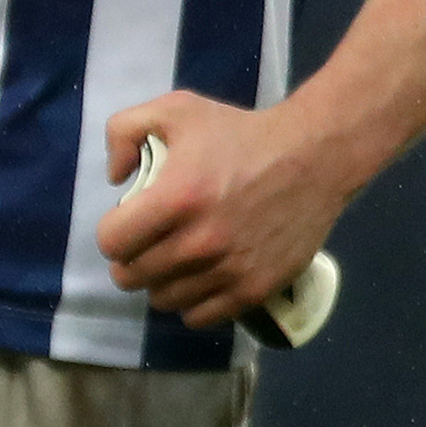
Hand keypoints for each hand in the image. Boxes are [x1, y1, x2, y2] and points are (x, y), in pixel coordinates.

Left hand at [93, 89, 349, 328]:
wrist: (312, 158)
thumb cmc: (239, 133)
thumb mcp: (175, 109)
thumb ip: (124, 131)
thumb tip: (114, 179)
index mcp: (175, 198)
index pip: (112, 243)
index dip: (112, 232)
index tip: (125, 223)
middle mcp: (199, 243)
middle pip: (132, 276)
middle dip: (130, 259)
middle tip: (147, 242)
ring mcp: (228, 271)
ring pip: (164, 300)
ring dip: (160, 282)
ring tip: (173, 260)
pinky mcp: (254, 290)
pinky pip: (200, 317)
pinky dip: (191, 302)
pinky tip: (197, 279)